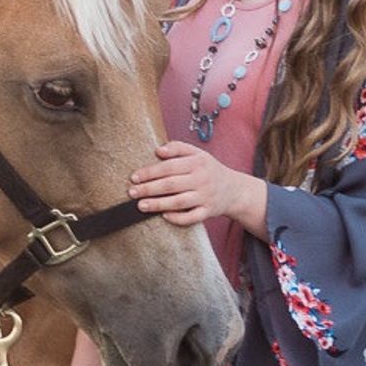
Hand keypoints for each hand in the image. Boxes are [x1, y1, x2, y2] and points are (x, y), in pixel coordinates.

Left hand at [128, 140, 267, 233]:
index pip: (169, 167)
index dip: (150, 172)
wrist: (234, 190)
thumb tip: (159, 150)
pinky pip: (191, 217)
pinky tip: (164, 216)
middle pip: (171, 185)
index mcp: (197, 163)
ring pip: (179, 202)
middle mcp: (202, 179)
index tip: (134, 177)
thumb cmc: (209, 170)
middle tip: (131, 193)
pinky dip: (178, 218)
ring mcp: (205, 197)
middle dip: (149, 189)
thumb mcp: (198, 154)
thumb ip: (178, 148)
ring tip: (141, 206)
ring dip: (158, 204)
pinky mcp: (208, 212)